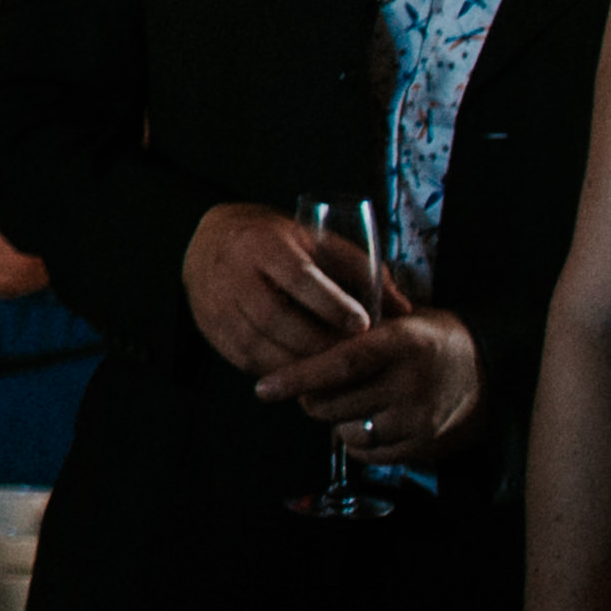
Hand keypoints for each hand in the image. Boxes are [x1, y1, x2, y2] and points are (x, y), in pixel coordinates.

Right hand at [183, 201, 386, 379]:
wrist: (210, 241)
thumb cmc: (277, 242)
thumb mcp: (317, 241)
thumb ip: (361, 270)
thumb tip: (402, 308)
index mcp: (262, 244)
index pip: (298, 277)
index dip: (332, 304)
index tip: (362, 325)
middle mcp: (231, 272)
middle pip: (275, 317)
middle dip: (318, 342)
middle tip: (351, 355)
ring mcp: (214, 302)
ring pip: (257, 344)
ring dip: (298, 362)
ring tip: (331, 368)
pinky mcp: (208, 326)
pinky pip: (243, 358)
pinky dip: (276, 369)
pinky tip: (301, 370)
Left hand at [261, 299, 481, 458]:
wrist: (493, 368)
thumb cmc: (429, 339)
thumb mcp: (398, 321)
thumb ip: (354, 332)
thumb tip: (293, 340)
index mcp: (401, 343)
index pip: (341, 363)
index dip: (299, 376)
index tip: (263, 388)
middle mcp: (411, 382)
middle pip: (333, 404)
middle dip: (311, 399)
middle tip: (314, 389)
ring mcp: (421, 418)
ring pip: (347, 432)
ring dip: (337, 420)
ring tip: (351, 402)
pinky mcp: (427, 445)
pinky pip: (369, 454)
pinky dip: (358, 442)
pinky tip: (368, 422)